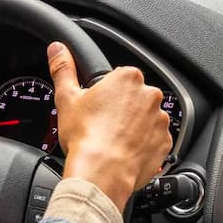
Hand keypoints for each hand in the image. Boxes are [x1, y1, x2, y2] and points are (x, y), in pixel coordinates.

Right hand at [48, 42, 171, 210]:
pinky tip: (125, 152)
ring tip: (113, 141)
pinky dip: (143, 145)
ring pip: (146, 119)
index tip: (98, 107)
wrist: (102, 173)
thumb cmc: (86, 137)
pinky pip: (154, 140)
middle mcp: (150, 96)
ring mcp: (160, 120)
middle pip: (134, 98)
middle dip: (122, 110)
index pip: (119, 78)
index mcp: (128, 78)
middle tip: (103, 125)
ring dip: (134, 127)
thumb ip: (63, 68)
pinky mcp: (165, 143)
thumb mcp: (67, 98)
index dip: (106, 93)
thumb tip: (58, 49)